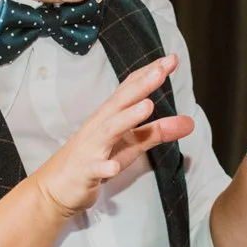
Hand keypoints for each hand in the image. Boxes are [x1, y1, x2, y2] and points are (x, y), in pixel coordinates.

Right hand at [32, 55, 195, 218]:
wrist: (56, 186)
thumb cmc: (95, 158)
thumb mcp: (131, 144)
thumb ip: (158, 132)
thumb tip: (190, 122)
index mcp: (111, 115)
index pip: (130, 88)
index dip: (149, 73)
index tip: (171, 59)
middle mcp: (100, 126)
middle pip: (120, 102)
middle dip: (141, 85)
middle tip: (161, 71)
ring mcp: (91, 147)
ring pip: (109, 130)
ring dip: (128, 117)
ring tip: (147, 106)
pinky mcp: (85, 171)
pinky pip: (96, 168)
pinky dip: (105, 166)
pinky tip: (114, 167)